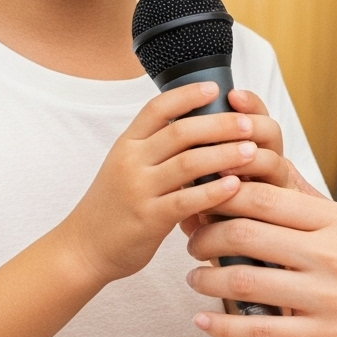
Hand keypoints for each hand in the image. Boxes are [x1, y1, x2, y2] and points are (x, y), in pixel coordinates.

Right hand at [61, 84, 308, 287]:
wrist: (84, 248)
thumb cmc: (114, 205)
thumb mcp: (126, 167)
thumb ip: (155, 147)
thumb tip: (198, 125)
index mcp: (127, 144)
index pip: (157, 108)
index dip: (187, 94)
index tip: (215, 88)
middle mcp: (131, 162)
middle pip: (181, 132)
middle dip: (220, 124)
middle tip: (249, 124)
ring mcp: (139, 190)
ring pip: (189, 163)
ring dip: (225, 154)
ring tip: (252, 151)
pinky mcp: (149, 219)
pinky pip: (187, 201)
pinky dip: (214, 191)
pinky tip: (236, 186)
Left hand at [183, 183, 336, 336]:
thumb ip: (318, 215)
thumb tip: (270, 191)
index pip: (264, 195)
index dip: (222, 194)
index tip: (206, 199)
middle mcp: (331, 254)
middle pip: (244, 231)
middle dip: (206, 235)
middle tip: (193, 239)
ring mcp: (327, 298)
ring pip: (243, 279)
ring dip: (207, 279)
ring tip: (195, 279)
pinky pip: (258, 331)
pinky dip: (222, 325)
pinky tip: (205, 322)